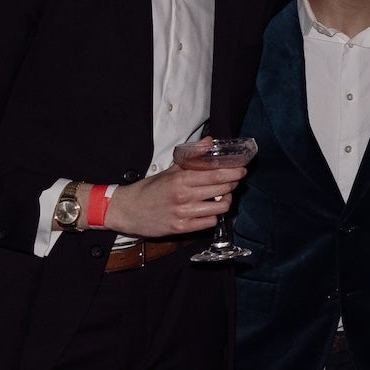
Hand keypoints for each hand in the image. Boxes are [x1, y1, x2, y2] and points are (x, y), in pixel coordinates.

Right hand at [102, 159, 247, 238]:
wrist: (127, 210)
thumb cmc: (149, 189)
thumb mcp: (169, 170)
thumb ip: (192, 157)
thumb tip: (210, 141)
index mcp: (181, 179)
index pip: (216, 175)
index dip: (233, 172)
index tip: (242, 169)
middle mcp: (183, 196)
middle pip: (222, 190)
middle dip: (233, 184)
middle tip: (234, 181)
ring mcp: (183, 214)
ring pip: (220, 208)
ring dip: (226, 201)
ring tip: (223, 196)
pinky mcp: (181, 228)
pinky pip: (210, 222)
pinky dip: (214, 216)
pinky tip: (210, 210)